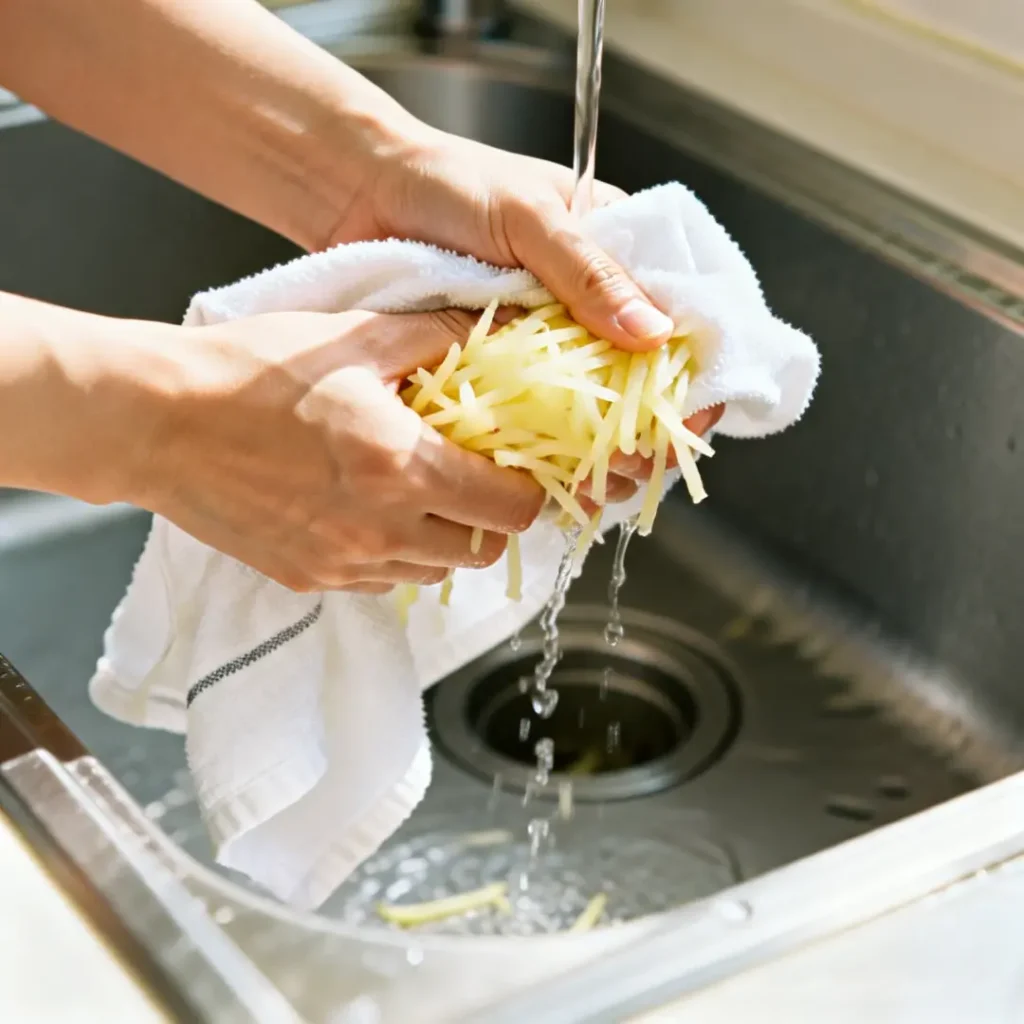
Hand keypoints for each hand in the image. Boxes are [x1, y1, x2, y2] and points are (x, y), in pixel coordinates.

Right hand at [143, 309, 544, 592]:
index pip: (512, 508)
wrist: (156, 420)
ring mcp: (342, 563)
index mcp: (404, 467)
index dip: (528, 488)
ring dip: (444, 539)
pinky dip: (393, 555)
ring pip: (433, 572)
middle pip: (481, 551)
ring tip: (419, 492)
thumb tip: (494, 330)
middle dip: (492, 518)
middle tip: (473, 478)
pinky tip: (369, 512)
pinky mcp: (307, 577)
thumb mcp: (355, 337)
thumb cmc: (251, 371)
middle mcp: (381, 530)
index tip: (517, 466)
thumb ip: (439, 336)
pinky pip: (379, 582)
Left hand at [330, 128, 723, 506]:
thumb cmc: (446, 182)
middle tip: (638, 463)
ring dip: (600, 445)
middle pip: (639, 372)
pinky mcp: (501, 363)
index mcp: (613, 249)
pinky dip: (547, 443)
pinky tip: (556, 477)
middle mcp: (586, 299)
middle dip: (647, 424)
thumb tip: (655, 335)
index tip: (696, 418)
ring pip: (590, 401)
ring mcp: (544, 336)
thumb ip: (586, 272)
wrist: (360, 191)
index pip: (678, 315)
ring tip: (602, 483)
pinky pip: (536, 410)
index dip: (693, 370)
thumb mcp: (526, 217)